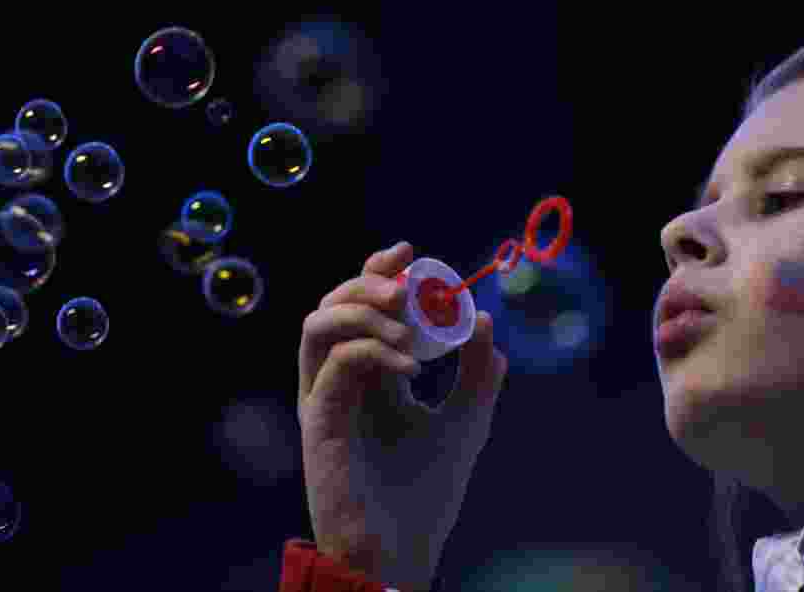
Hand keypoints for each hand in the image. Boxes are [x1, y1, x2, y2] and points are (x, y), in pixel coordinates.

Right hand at [298, 241, 507, 590]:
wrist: (402, 550)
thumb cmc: (427, 490)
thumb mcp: (467, 420)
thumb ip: (478, 373)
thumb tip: (485, 319)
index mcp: (371, 373)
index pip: (363, 306)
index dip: (379, 270)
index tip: (413, 254)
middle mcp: (342, 379)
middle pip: (335, 304)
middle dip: (369, 282)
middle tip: (408, 287)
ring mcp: (327, 398)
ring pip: (318, 325)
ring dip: (363, 311)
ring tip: (408, 326)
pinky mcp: (319, 421)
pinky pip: (333, 365)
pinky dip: (370, 351)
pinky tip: (411, 368)